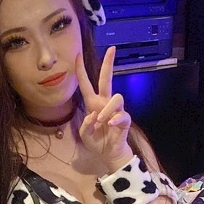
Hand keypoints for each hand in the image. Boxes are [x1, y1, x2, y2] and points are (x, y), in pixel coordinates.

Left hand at [75, 46, 132, 173]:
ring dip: (107, 109)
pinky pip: (122, 114)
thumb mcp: (84, 135)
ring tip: (101, 121)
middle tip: (112, 49)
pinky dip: (115, 119)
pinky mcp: (124, 119)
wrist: (108, 154)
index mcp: (92, 103)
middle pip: (107, 79)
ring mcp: (116, 110)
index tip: (78, 55)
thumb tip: (94, 115)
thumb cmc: (96, 142)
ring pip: (117, 97)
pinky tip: (110, 125)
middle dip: (108, 64)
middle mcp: (104, 103)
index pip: (86, 84)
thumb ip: (85, 125)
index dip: (81, 70)